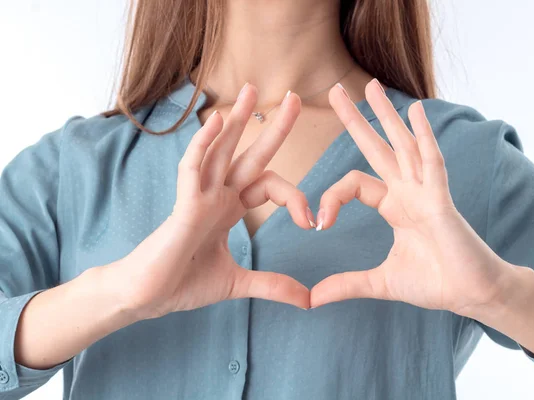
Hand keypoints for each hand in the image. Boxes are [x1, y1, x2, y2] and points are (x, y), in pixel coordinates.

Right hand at [111, 84, 311, 319]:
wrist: (147, 298)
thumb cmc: (183, 283)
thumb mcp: (238, 283)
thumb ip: (272, 285)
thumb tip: (308, 300)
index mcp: (229, 209)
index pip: (267, 185)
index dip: (293, 198)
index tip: (311, 222)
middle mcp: (217, 196)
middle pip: (250, 154)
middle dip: (272, 128)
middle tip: (295, 97)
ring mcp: (199, 197)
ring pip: (220, 150)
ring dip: (237, 120)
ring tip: (252, 89)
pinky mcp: (182, 207)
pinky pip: (192, 169)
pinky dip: (203, 146)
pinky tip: (216, 122)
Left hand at [310, 80, 513, 314]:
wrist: (471, 294)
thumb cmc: (434, 283)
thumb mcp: (380, 282)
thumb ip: (347, 284)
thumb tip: (311, 299)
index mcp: (393, 206)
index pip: (354, 184)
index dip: (331, 198)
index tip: (316, 223)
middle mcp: (407, 191)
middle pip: (377, 147)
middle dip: (356, 119)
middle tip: (335, 90)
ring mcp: (426, 191)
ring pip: (403, 145)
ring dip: (387, 115)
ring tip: (371, 84)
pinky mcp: (442, 200)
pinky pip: (433, 162)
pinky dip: (425, 137)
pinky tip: (416, 111)